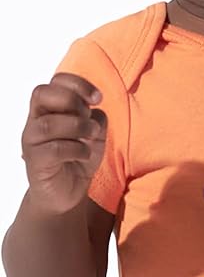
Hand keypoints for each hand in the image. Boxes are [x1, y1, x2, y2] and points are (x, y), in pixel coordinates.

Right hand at [21, 73, 106, 215]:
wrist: (66, 194)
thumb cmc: (78, 159)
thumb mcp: (95, 136)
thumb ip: (96, 119)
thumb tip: (96, 110)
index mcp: (49, 109)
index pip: (54, 83)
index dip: (77, 83)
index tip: (98, 98)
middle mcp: (35, 121)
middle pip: (41, 94)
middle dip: (72, 101)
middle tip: (89, 116)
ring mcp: (32, 141)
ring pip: (48, 123)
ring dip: (77, 127)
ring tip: (92, 137)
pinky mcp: (34, 162)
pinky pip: (53, 149)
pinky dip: (76, 149)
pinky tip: (85, 155)